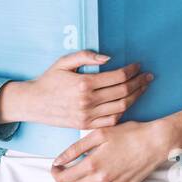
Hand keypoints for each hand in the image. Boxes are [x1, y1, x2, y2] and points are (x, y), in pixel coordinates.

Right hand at [0, 51, 152, 127]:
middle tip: (148, 76)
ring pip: (121, 107)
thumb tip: (108, 58)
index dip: (131, 71)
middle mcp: (88, 101)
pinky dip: (124, 112)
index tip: (138, 66)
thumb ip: (85, 56)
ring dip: (136, 97)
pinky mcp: (86, 125)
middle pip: (123, 92)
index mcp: (84, 83)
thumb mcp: (64, 62)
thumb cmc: (49, 80)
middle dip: (139, 82)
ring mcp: (88, 115)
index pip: (117, 77)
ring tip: (143, 88)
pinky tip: (129, 103)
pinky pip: (112, 120)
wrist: (34, 103)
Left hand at [50, 118, 176, 181]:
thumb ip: (75, 149)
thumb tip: (58, 161)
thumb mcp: (99, 135)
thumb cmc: (128, 134)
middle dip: (71, 172)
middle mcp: (102, 181)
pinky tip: (109, 165)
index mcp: (93, 166)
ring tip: (96, 159)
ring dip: (86, 176)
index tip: (57, 165)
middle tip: (75, 159)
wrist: (156, 143)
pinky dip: (100, 180)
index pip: (64, 179)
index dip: (56, 173)